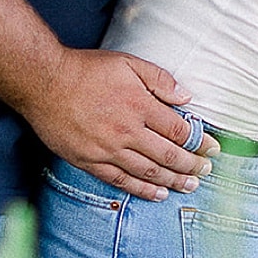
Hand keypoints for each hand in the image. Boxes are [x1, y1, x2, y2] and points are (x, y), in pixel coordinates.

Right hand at [23, 46, 218, 200]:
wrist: (44, 82)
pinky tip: (157, 194)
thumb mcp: (127, 63)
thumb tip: (186, 97)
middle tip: (207, 171)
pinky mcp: (90, 161)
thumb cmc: (86, 69)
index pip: (179, 131)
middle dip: (192, 165)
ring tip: (190, 185)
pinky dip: (142, 190)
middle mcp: (127, 131)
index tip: (213, 149)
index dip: (200, 142)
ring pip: (149, 172)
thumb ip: (159, 79)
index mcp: (140, 105)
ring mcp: (108, 149)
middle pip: (169, 155)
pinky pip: (121, 181)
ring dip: (173, 181)